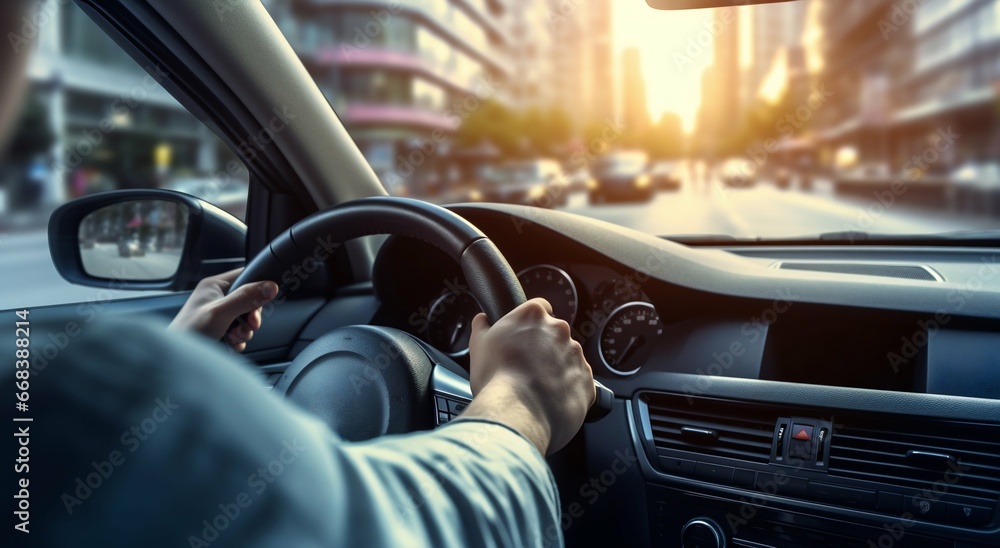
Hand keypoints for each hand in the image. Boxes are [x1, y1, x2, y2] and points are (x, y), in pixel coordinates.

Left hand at [168, 268, 278, 351]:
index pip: (246, 276)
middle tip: (248, 325)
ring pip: (246, 319)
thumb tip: (270, 286)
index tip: (264, 301)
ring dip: (245, 331)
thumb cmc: (188, 332)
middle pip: (250, 300)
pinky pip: (240, 332)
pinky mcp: (220, 330)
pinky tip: (230, 343)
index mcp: (215, 285)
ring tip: (233, 336)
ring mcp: (219, 315)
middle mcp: (217, 298)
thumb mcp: (221, 312)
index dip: (258, 287)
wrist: (178, 360)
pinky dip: (238, 340)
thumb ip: (245, 298)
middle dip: (251, 316)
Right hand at [464, 298, 594, 454]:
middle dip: (544, 347)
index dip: (530, 323)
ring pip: (568, 358)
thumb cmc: (496, 379)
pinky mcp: (588, 381)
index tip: (523, 336)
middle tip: (526, 366)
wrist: (517, 413)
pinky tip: (550, 399)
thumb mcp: (478, 345)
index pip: (539, 307)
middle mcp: (559, 330)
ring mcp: (576, 355)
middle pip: (554, 334)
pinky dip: (567, 389)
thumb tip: (483, 320)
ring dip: (556, 368)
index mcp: (534, 315)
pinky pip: (579, 382)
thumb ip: (482, 325)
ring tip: (537, 387)